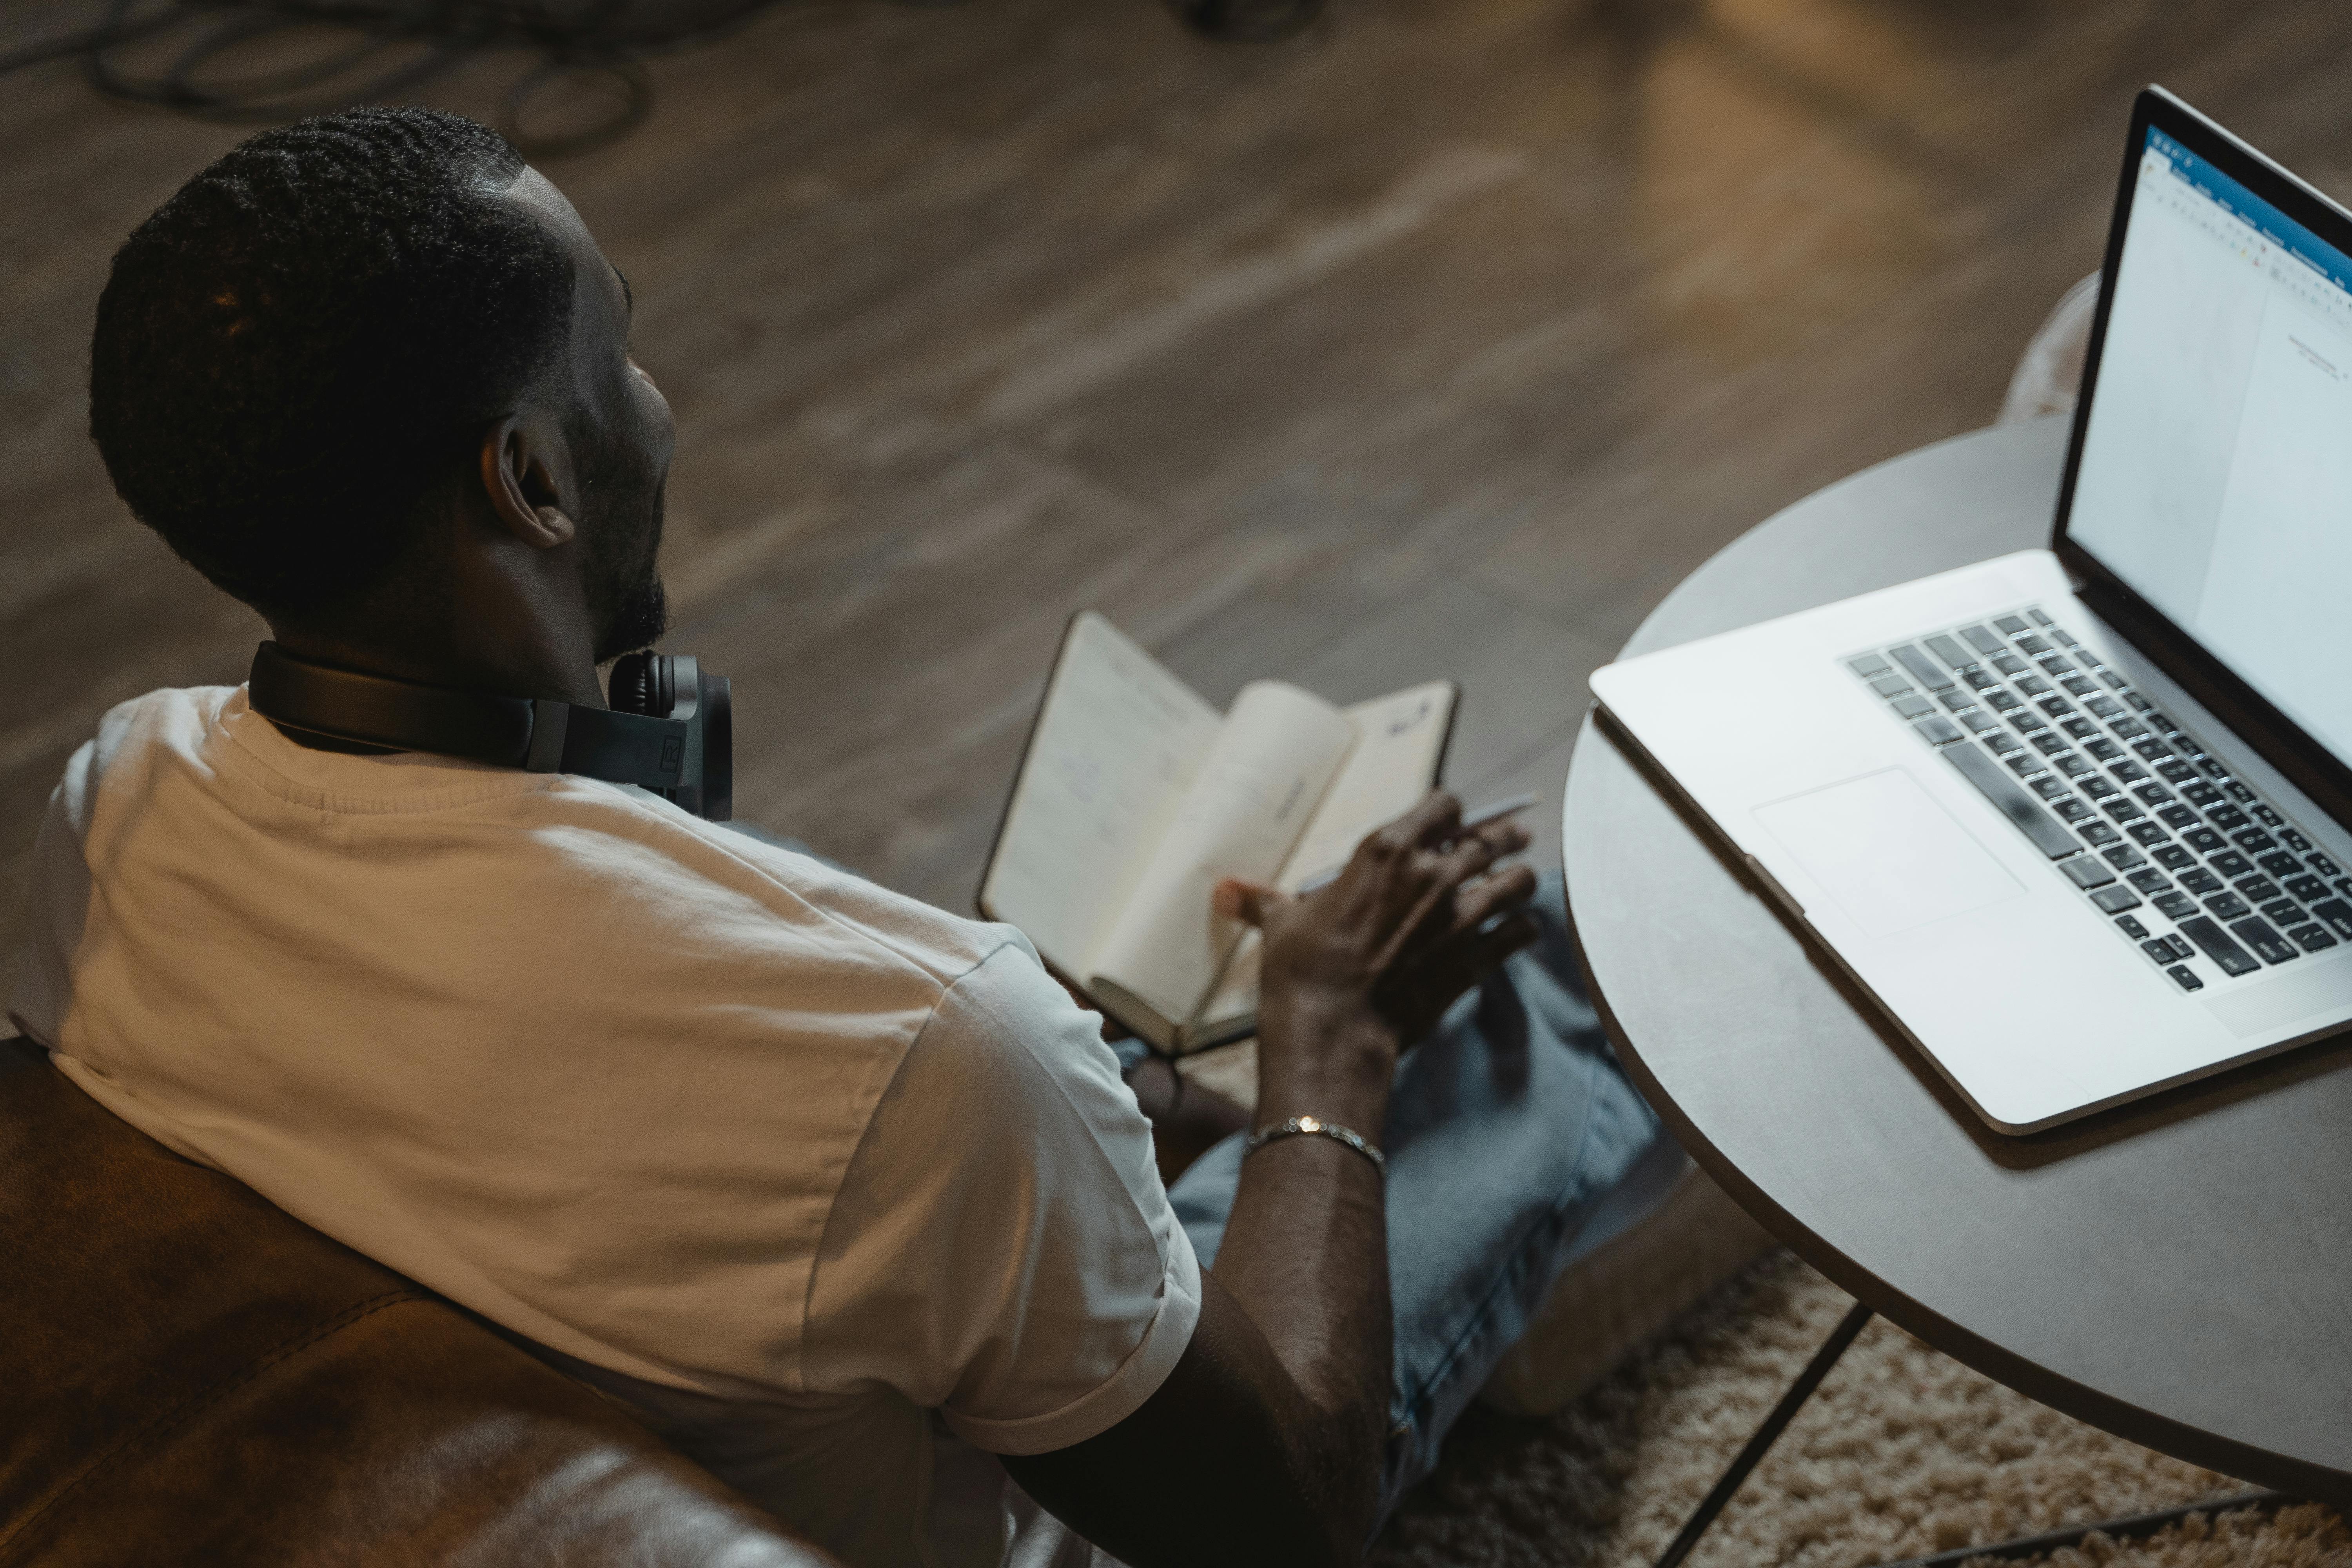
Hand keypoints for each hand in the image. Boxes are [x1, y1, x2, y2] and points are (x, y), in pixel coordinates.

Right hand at [1215, 792, 1538, 1106]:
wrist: (1331, 1030)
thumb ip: (1265, 899)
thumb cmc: (1302, 971)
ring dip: (1520, 878)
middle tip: (1514, 835)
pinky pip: (1519, 933)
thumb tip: (1225, 890)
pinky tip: (1519, 931)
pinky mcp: (1473, 959)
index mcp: (1388, 851)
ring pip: (1518, 881)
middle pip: (1489, 839)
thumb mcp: (1282, 925)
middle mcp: (1433, 875)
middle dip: (1503, 835)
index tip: (1450, 819)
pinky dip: (1523, 930)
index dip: (1449, 810)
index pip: (1442, 805)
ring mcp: (1460, 917)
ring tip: (1521, 879)